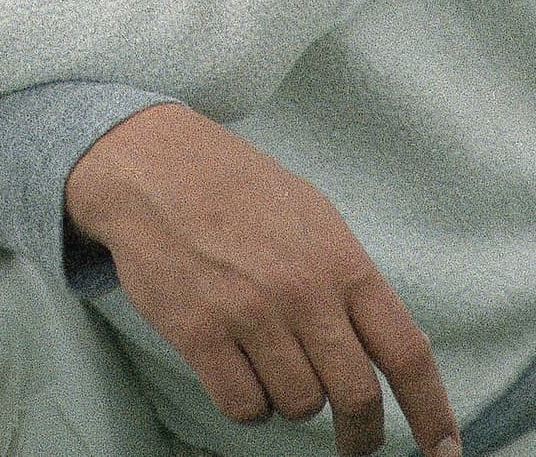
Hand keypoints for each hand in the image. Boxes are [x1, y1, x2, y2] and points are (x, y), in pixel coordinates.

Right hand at [66, 103, 458, 456]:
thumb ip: (349, 278)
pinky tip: (235, 366)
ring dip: (290, 398)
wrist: (151, 165)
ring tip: (268, 358)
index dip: (432, 412)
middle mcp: (301, 291)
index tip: (442, 450)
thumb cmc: (234, 187)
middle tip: (352, 441)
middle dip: (360, 433)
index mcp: (339, 260)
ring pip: (298, 406)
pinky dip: (246, 402)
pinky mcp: (200, 335)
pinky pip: (244, 407)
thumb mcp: (310, 213)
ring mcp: (249, 315)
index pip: (406, 352)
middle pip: (357, 397)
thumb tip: (388, 345)